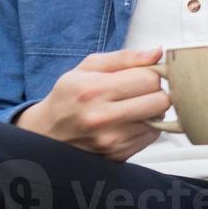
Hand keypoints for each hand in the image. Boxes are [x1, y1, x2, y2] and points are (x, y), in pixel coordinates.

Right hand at [15, 46, 171, 160]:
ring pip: (160, 119)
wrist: (46, 133)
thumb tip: (156, 53)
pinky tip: (128, 122)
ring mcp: (111, 140)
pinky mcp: (118, 155)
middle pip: (161, 100)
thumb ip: (125, 57)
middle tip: (140, 91)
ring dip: (151, 110)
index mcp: (94, 90)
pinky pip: (152, 136)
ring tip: (131, 106)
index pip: (150, 78)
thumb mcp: (88, 68)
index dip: (150, 73)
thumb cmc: (68, 97)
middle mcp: (102, 117)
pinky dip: (146, 127)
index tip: (141, 75)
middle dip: (155, 92)